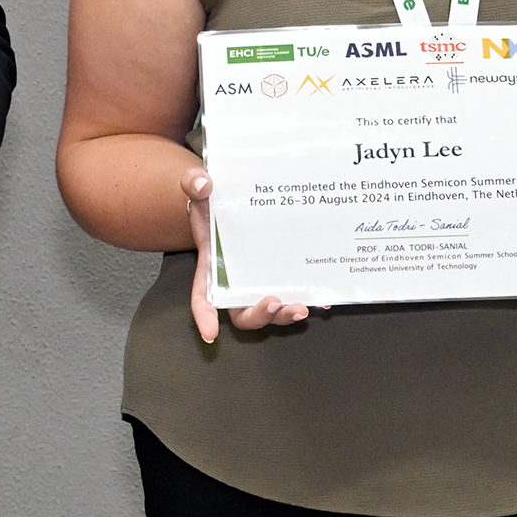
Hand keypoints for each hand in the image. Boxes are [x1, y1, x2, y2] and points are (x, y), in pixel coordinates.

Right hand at [184, 167, 307, 343]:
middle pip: (242, 312)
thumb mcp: (200, 189)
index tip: (211, 334)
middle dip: (259, 315)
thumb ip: (194, 184)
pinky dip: (308, 299)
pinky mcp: (282, 272)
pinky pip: (294, 292)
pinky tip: (323, 299)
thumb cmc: (213, 201)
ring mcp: (260, 279)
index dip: (205, 317)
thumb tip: (202, 182)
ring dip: (284, 314)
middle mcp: (236, 280)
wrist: (232, 199)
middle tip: (273, 303)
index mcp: (212, 267)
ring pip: (270, 308)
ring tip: (302, 308)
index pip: (203, 297)